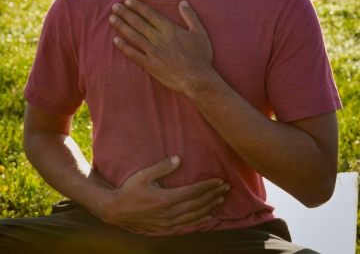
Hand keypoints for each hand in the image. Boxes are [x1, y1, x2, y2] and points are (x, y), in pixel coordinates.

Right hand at [101, 156, 229, 232]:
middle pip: (198, 204)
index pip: (194, 192)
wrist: (116, 211)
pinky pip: (187, 225)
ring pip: (195, 216)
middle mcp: (170, 213)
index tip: (219, 180)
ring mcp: (168, 223)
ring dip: (210, 207)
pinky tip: (208, 216)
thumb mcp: (144, 175)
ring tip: (221, 200)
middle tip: (226, 188)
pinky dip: (200, 220)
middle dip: (213, 195)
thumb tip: (179, 159)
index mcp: (166, 199)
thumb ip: (162, 167)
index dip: (208, 186)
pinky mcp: (166, 228)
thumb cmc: (129, 190)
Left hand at [109, 0, 215, 95]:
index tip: (128, 1)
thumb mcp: (199, 33)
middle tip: (114, 6)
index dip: (138, 7)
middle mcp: (158, 39)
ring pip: (134, 36)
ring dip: (122, 27)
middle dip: (125, 13)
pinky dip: (124, 47)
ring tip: (112, 19)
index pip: (150, 14)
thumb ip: (190, 16)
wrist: (197, 79)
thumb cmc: (200, 56)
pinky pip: (134, 55)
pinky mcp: (150, 65)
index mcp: (170, 29)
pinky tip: (116, 41)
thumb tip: (183, 2)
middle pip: (138, 23)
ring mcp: (153, 52)